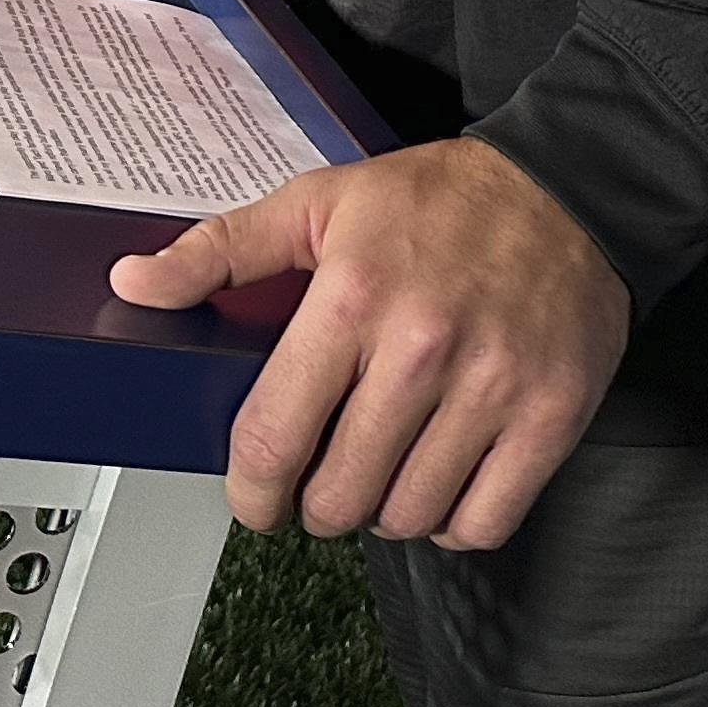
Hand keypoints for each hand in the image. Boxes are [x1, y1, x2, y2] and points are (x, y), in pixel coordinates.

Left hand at [108, 139, 629, 548]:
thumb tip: (135, 283)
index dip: (252, 492)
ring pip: (407, 518)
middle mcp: (421, 347)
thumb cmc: (444, 199)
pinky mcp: (550, 414)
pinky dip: (456, 518)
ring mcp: (492, 386)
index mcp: (353, 296)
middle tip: (332, 469)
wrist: (572, 185)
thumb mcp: (321, 201)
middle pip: (338, 497)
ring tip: (391, 466)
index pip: (271, 442)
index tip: (258, 496)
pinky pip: (482, 521)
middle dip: (321, 499)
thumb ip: (222, 249)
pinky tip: (447, 476)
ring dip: (388, 509)